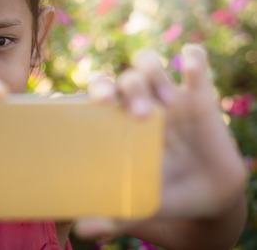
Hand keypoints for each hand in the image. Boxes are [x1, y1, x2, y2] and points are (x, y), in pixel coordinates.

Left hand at [76, 44, 247, 236]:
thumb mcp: (138, 201)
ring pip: (149, 64)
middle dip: (126, 88)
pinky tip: (190, 61)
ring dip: (152, 75)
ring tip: (165, 105)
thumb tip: (80, 230)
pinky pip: (195, 67)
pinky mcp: (199, 96)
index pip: (98, 96)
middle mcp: (138, 105)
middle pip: (122, 78)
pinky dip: (193, 59)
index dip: (94, 91)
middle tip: (135, 114)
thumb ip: (112, 213)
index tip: (96, 102)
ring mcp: (167, 97)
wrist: (207, 196)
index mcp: (117, 125)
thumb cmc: (162, 193)